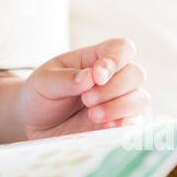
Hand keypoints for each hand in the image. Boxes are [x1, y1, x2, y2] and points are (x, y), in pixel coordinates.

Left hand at [17, 38, 149, 139]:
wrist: (35, 124)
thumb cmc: (41, 95)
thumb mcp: (44, 81)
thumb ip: (65, 79)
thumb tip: (90, 77)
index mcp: (96, 58)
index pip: (122, 49)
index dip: (115, 60)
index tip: (98, 76)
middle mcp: (114, 78)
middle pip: (136, 73)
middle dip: (113, 88)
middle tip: (86, 100)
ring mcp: (120, 102)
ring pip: (141, 99)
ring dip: (119, 107)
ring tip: (92, 115)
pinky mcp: (120, 124)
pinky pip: (136, 123)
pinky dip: (124, 124)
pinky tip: (105, 127)